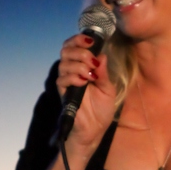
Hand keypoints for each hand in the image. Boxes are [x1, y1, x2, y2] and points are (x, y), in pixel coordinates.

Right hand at [57, 33, 116, 155]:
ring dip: (79, 65)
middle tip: (92, 61)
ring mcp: (67, 82)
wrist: (95, 130)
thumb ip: (104, 73)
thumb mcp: (108, 89)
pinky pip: (61, 79)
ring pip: (64, 63)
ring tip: (90, 75)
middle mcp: (73, 72)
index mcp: (84, 67)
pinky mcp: (63, 93)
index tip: (91, 40)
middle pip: (66, 50)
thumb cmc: (101, 110)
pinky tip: (84, 82)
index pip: (74, 46)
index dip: (79, 39)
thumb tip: (101, 55)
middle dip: (80, 51)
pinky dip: (73, 77)